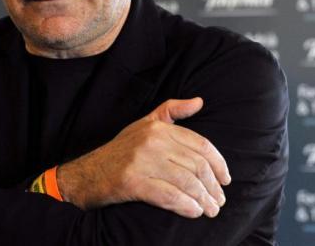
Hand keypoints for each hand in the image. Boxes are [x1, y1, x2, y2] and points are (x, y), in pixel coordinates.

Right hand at [57, 98, 229, 218]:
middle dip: (213, 187)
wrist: (88, 173)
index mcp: (158, 128)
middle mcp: (151, 141)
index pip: (200, 145)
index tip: (226, 180)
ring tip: (210, 210)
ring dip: (203, 200)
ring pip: (186, 182)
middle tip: (219, 202)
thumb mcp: (145, 124)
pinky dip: (185, 206)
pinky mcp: (132, 182)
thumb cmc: (121, 150)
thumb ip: (172, 111)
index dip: (219, 164)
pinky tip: (193, 212)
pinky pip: (168, 196)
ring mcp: (141, 161)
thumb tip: (199, 101)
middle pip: (196, 166)